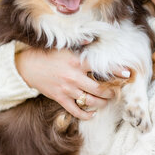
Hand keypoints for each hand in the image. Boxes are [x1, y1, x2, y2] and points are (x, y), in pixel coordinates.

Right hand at [15, 48, 129, 119]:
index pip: (102, 67)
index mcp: (77, 62)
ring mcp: (68, 89)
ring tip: (107, 101)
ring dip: (102, 103)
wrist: (27, 66)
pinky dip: (86, 115)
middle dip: (112, 92)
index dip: (117, 71)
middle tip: (116, 91)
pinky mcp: (60, 99)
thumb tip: (93, 39)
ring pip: (91, 101)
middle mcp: (74, 77)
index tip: (127, 74)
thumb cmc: (48, 55)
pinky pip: (76, 111)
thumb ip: (80, 44)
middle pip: (100, 89)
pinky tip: (92, 113)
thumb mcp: (65, 46)